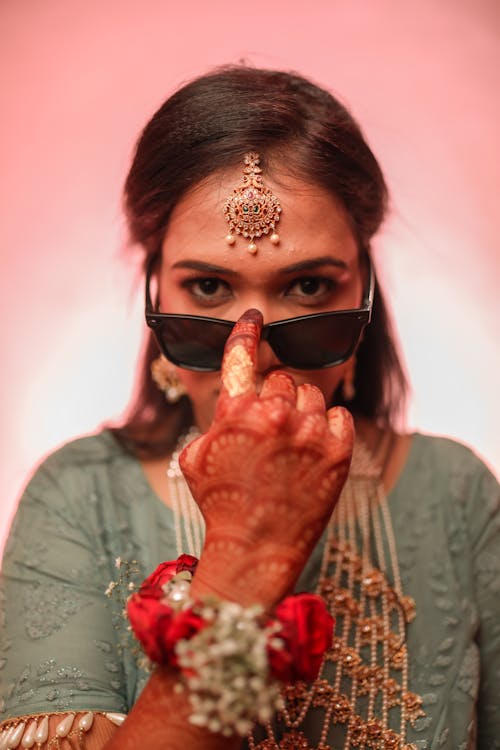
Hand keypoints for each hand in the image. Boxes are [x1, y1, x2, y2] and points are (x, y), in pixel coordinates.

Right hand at [180, 309, 353, 608]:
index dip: (247, 332)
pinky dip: (328, 426)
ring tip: (291, 444)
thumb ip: (214, 420)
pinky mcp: (339, 451)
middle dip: (273, 397)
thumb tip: (232, 402)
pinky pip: (339, 415)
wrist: (256, 549)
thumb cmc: (220, 503)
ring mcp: (311, 433)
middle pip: (281, 379)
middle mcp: (276, 415)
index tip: (254, 318)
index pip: (242, 355)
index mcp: (237, 412)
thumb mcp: (195, 457)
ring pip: (311, 394)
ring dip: (300, 411)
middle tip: (269, 430)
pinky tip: (313, 448)